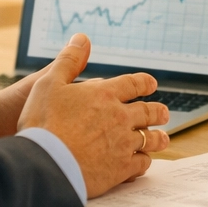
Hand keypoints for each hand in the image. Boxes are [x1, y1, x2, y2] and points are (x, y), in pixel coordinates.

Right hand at [17, 34, 171, 197]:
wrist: (44, 163)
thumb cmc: (43, 123)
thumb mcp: (49, 83)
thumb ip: (68, 60)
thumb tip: (81, 38)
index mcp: (105, 94)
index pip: (133, 84)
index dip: (144, 83)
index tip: (152, 85)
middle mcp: (120, 117)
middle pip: (148, 112)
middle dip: (158, 111)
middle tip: (164, 113)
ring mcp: (124, 143)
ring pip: (150, 139)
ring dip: (158, 138)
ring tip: (163, 138)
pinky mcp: (122, 168)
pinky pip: (142, 163)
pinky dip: (144, 161)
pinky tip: (143, 162)